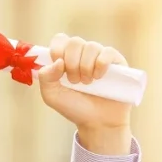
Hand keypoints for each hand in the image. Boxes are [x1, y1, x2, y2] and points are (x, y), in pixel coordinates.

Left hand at [37, 34, 132, 153]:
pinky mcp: (116, 62)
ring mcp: (99, 56)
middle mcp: (83, 54)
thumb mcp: (51, 96)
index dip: (57, 51)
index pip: (60, 40)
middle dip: (71, 63)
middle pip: (74, 42)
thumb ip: (45, 77)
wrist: (97, 122)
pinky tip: (99, 78)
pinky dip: (101, 64)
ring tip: (87, 83)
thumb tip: (58, 61)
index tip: (59, 70)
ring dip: (85, 67)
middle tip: (75, 81)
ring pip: (91, 46)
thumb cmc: (74, 107)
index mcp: (65, 58)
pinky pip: (107, 52)